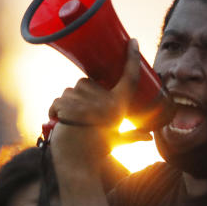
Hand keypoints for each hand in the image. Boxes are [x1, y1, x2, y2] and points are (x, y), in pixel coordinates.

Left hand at [48, 39, 149, 160]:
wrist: (75, 164)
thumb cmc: (98, 151)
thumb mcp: (117, 140)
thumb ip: (133, 136)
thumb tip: (149, 137)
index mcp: (117, 107)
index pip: (129, 78)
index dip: (131, 58)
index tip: (132, 41)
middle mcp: (101, 101)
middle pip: (89, 83)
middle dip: (84, 96)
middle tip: (85, 115)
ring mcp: (81, 101)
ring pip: (71, 91)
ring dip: (70, 103)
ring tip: (74, 122)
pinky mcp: (63, 104)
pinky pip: (58, 100)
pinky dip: (57, 110)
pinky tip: (61, 123)